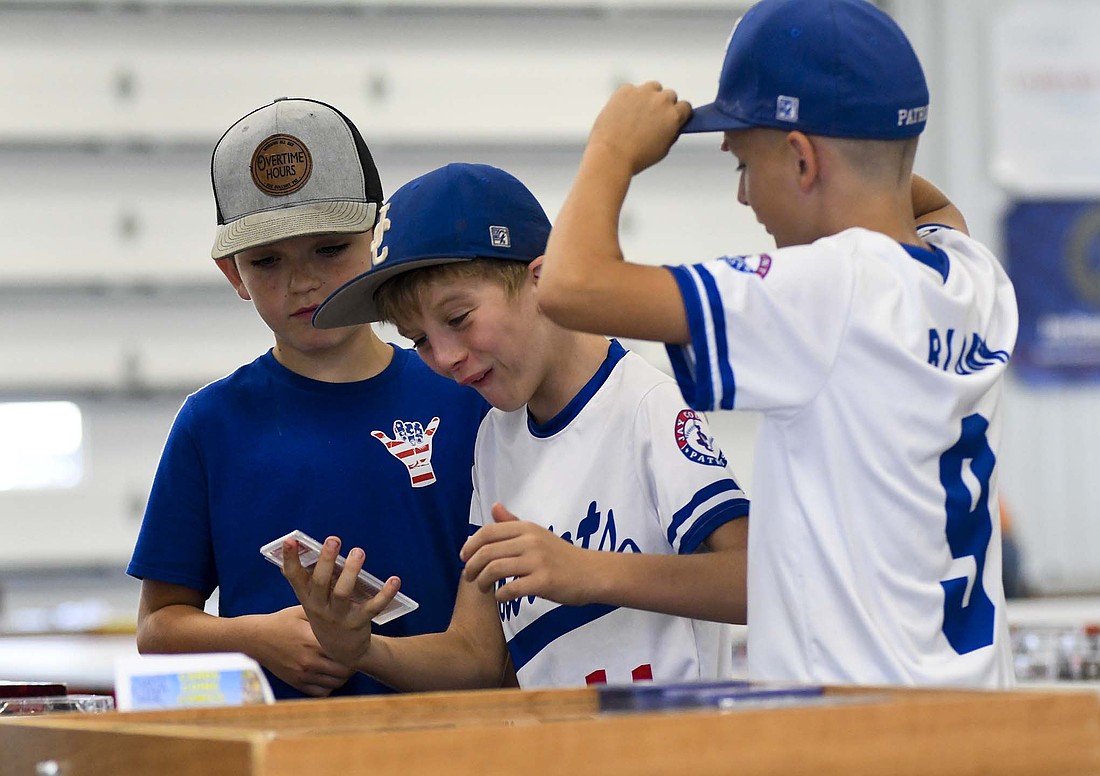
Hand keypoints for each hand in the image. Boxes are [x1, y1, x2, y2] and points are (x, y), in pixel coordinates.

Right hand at [253, 605, 357, 696]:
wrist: (255, 638)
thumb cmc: (282, 621)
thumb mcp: (303, 611)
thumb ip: (323, 613)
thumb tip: (345, 608)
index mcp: (313, 641)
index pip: (345, 653)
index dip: (354, 650)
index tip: (356, 645)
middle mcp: (309, 661)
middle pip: (344, 671)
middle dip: (352, 665)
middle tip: (353, 657)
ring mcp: (303, 674)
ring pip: (335, 683)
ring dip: (342, 676)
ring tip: (342, 666)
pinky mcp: (296, 683)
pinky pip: (321, 692)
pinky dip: (329, 686)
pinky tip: (329, 676)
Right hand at [281, 535, 401, 669]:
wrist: (342, 652)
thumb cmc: (327, 616)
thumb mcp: (313, 601)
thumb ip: (312, 580)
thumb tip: (313, 551)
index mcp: (307, 598)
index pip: (294, 576)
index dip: (290, 559)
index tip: (290, 540)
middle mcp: (319, 607)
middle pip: (320, 582)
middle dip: (326, 560)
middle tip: (333, 540)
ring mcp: (338, 617)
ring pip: (343, 593)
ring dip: (351, 571)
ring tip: (358, 552)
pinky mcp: (358, 623)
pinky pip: (373, 607)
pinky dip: (385, 594)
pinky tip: (394, 580)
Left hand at [372, 417, 440, 487]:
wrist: (415, 462)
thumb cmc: (402, 456)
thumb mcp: (391, 446)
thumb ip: (383, 438)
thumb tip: (371, 432)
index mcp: (400, 436)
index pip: (399, 424)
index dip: (399, 427)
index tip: (399, 435)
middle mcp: (409, 435)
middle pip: (408, 424)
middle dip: (408, 431)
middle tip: (408, 442)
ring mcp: (418, 436)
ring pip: (417, 426)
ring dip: (416, 434)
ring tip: (415, 443)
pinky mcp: (427, 439)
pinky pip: (430, 430)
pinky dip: (434, 425)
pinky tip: (436, 419)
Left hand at [460, 503, 594, 605]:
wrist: (592, 573)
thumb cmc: (562, 556)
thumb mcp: (538, 534)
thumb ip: (513, 523)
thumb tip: (494, 506)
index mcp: (527, 528)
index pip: (488, 532)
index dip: (470, 545)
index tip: (464, 558)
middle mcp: (530, 541)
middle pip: (487, 552)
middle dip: (472, 566)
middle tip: (469, 577)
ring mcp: (537, 561)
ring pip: (495, 569)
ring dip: (483, 581)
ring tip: (483, 588)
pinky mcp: (544, 582)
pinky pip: (511, 589)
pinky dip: (500, 596)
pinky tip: (501, 598)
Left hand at [587, 81, 691, 175]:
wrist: (611, 154)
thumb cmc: (636, 157)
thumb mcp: (663, 149)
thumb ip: (671, 132)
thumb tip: (672, 125)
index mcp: (674, 115)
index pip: (685, 106)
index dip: (678, 113)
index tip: (672, 118)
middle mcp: (661, 100)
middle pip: (669, 95)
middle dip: (663, 105)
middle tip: (651, 119)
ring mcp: (643, 92)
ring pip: (652, 88)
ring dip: (648, 97)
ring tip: (636, 115)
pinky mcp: (625, 90)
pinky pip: (631, 90)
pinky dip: (629, 98)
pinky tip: (622, 113)